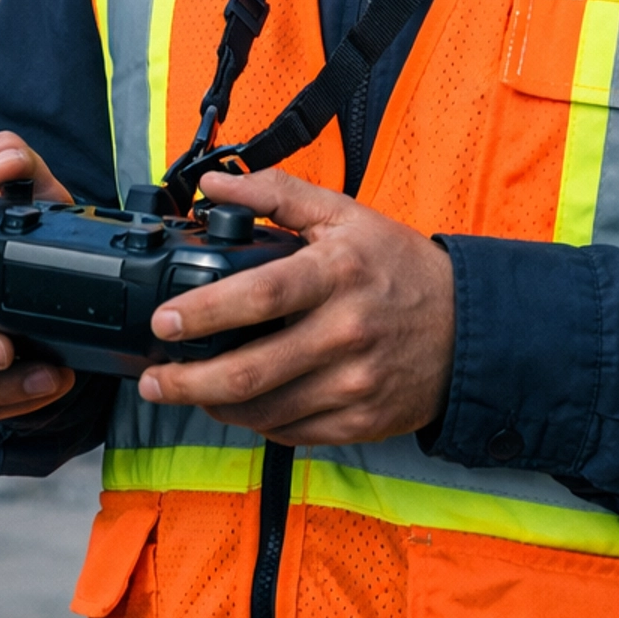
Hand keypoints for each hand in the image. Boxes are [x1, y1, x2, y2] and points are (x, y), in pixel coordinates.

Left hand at [137, 167, 454, 445]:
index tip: (164, 321)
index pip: (259, 295)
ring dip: (215, 406)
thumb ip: (276, 194)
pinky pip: (292, 432)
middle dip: (189, 381)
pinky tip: (238, 406)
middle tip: (153, 379)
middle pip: (252, 370)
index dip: (205, 312)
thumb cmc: (398, 266)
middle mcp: (345, 332)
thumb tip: (213, 185)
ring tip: (186, 392)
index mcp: (337, 273)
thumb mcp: (344, 215)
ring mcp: (354, 384)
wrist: (465, 329)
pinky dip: (256, 422)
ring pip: (265, 411)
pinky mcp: (359, 421)